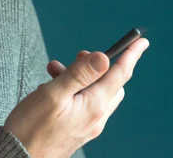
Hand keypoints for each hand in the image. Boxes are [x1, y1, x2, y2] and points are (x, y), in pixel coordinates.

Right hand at [4, 38, 148, 157]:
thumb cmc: (31, 127)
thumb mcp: (53, 94)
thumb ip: (79, 74)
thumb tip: (104, 57)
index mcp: (94, 106)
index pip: (119, 74)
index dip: (130, 55)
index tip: (141, 41)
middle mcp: (96, 118)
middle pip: (111, 84)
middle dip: (99, 65)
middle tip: (79, 55)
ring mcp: (87, 126)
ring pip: (96, 94)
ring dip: (80, 77)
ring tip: (53, 70)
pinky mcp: (77, 131)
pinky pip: (85, 105)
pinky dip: (75, 91)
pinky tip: (53, 89)